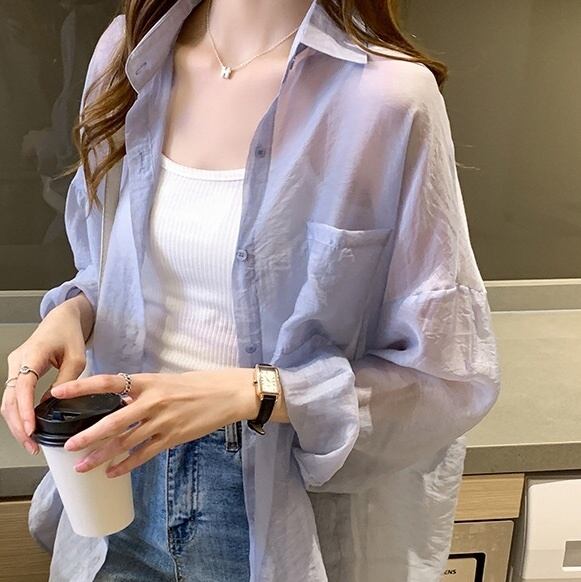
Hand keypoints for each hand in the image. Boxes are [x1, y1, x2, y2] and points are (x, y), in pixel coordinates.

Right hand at [1, 293, 93, 454]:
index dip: (24, 410)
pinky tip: (29, 427)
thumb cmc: (69, 334)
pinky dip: (18, 414)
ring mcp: (15, 367)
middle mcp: (18, 361)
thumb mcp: (77, 358)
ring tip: (31, 442)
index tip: (30, 429)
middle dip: (18, 425)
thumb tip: (55, 404)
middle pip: (9, 399)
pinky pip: (13, 397)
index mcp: (32, 354)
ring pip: (7, 401)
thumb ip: (67, 381)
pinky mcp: (18, 373)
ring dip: (16, 423)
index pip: (23, 387)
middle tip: (32, 445)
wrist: (62, 320)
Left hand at [49, 368, 260, 477]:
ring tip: (83, 467)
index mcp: (149, 381)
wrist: (228, 394)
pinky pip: (145, 454)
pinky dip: (127, 464)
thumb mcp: (167, 380)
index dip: (83, 387)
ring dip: (103, 456)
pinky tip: (112, 473)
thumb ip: (142, 391)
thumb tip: (118, 401)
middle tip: (68, 447)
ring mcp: (163, 421)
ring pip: (127, 442)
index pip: (110, 382)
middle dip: (89, 435)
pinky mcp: (173, 437)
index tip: (60, 392)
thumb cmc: (198, 384)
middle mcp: (153, 401)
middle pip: (114, 421)